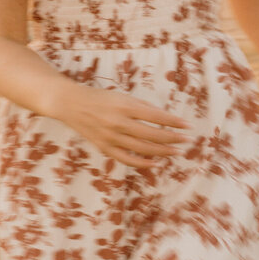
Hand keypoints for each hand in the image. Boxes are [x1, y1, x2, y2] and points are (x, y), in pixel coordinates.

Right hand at [55, 81, 190, 167]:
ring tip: (176, 152)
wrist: (70, 104)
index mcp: (125, 106)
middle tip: (187, 141)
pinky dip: (142, 163)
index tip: (188, 126)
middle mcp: (119, 122)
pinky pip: (126, 159)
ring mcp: (111, 137)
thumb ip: (142, 107)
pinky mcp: (104, 147)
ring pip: (142, 149)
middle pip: (152, 135)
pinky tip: (156, 163)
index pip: (156, 116)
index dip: (174, 122)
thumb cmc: (100, 98)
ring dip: (162, 152)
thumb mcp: (122, 96)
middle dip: (172, 139)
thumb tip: (164, 118)